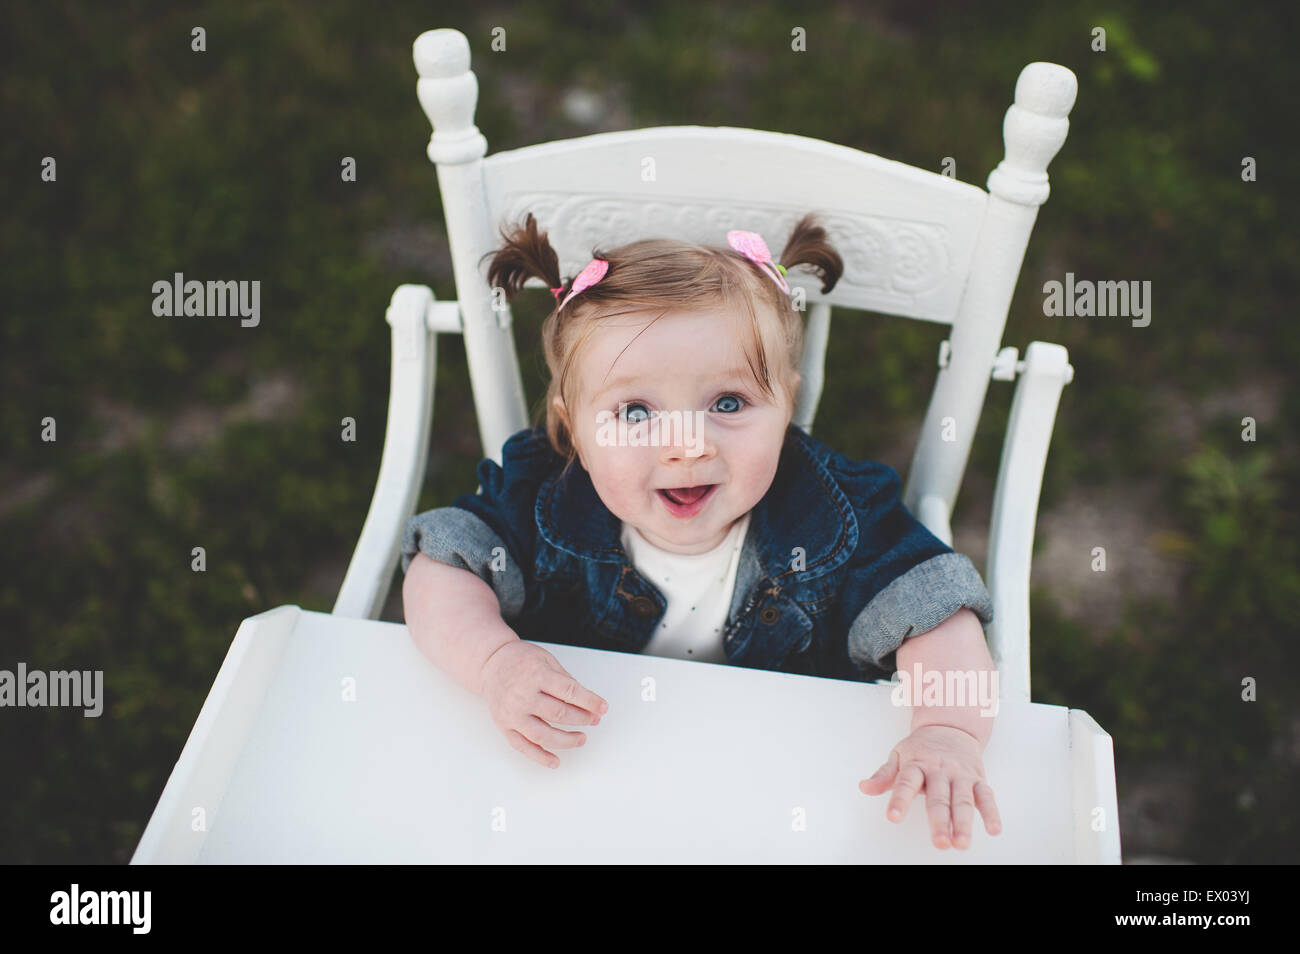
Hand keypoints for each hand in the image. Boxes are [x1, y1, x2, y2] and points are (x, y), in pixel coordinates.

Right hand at [479, 640, 608, 768]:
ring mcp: (512, 714)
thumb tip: (588, 703)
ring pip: (543, 735)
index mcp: (536, 675)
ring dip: (566, 741)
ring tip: (581, 738)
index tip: (603, 708)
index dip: (590, 701)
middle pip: (559, 714)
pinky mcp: (505, 726)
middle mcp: (522, 696)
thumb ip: (566, 681)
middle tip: (594, 720)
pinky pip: (523, 746)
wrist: (491, 664)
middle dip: (582, 719)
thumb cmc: (521, 660)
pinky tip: (555, 761)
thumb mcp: (547, 660)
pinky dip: (540, 757)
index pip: (569, 692)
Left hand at [858, 724, 1001, 849]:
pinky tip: (993, 829)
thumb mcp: (899, 755)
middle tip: (940, 843)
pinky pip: (986, 796)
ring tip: (961, 843)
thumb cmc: (921, 747)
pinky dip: (991, 812)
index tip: (893, 817)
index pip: (906, 783)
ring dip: (963, 823)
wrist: (950, 726)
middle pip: (939, 798)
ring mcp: (960, 775)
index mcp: (917, 764)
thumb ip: (884, 775)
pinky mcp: (977, 779)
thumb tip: (864, 788)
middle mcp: (939, 771)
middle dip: (940, 821)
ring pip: (963, 800)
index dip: (899, 800)